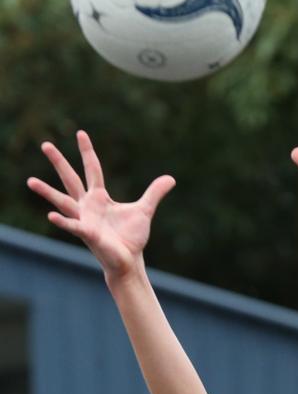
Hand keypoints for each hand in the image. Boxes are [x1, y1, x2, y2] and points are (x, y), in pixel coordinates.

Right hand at [27, 131, 174, 277]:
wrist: (128, 261)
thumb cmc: (130, 237)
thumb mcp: (144, 210)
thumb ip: (154, 193)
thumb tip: (170, 178)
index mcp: (99, 197)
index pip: (92, 169)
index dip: (87, 151)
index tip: (81, 133)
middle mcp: (87, 206)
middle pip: (70, 178)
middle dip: (59, 162)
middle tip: (45, 144)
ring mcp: (85, 219)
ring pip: (62, 202)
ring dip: (46, 192)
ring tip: (30, 181)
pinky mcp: (88, 234)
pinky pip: (73, 226)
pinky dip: (64, 222)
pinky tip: (51, 216)